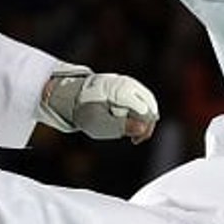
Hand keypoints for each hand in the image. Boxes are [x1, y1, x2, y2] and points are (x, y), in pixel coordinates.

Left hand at [40, 67, 159, 142]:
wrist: (73, 96)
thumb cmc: (86, 112)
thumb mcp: (101, 124)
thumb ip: (122, 127)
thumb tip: (143, 129)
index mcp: (120, 91)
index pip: (144, 111)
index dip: (144, 128)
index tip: (135, 141)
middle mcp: (127, 83)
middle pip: (150, 105)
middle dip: (147, 124)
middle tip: (137, 139)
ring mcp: (129, 82)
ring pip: (149, 102)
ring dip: (145, 119)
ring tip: (135, 133)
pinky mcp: (129, 85)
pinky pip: (143, 99)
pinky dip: (141, 112)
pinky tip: (133, 123)